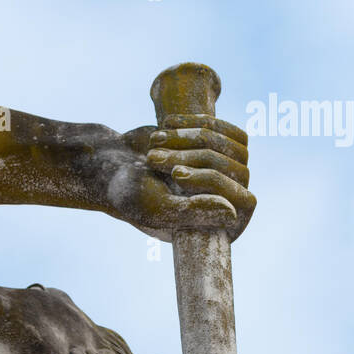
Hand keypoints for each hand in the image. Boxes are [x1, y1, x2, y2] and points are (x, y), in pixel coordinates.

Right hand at [105, 116, 254, 241]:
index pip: (244, 203)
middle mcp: (221, 205)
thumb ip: (194, 212)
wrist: (108, 166)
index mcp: (211, 230)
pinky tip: (167, 124)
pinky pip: (225, 129)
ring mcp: (220, 175)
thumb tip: (234, 213)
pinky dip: (196, 124)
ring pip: (232, 148)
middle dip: (195, 158)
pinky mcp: (214, 148)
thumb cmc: (128, 193)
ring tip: (155, 144)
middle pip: (238, 170)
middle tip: (154, 159)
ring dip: (193, 139)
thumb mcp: (157, 207)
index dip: (215, 183)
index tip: (176, 176)